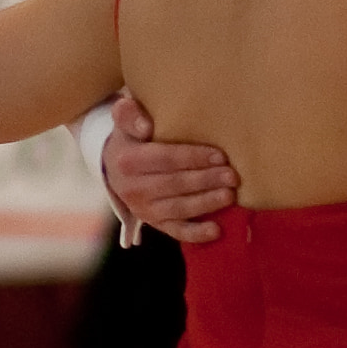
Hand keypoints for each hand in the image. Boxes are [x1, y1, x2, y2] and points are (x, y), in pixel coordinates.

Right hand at [102, 93, 237, 243]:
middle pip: (175, 184)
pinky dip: (197, 233)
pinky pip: (176, 231)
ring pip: (178, 208)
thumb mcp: (125, 120)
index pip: (165, 158)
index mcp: (128, 161)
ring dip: (206, 203)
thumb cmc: (131, 138)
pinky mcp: (154, 223)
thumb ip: (129, 114)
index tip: (220, 155)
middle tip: (232, 176)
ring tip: (230, 196)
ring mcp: (144, 209)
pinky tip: (217, 230)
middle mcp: (133, 188)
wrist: (114, 167)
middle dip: (206, 180)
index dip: (193, 158)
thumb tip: (146, 127)